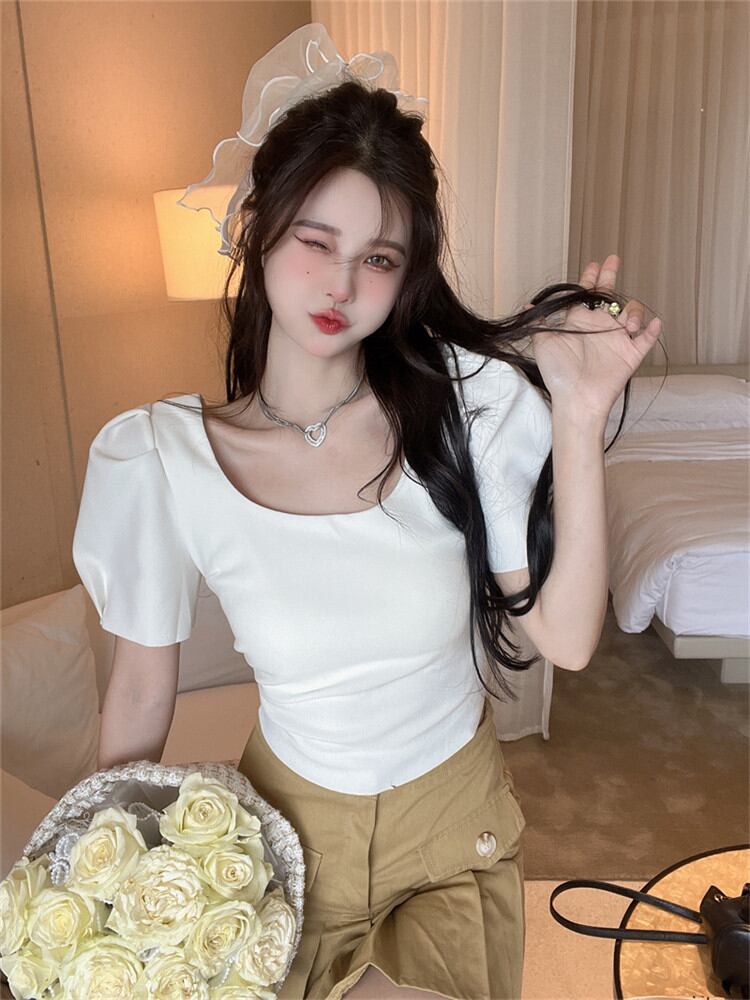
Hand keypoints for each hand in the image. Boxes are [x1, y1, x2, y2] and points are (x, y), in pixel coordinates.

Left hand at [526, 255, 661, 418]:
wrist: (575, 398)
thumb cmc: (558, 373)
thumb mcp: (543, 343)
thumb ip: (538, 322)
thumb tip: (526, 305)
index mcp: (580, 322)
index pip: (587, 295)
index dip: (591, 278)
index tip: (593, 264)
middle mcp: (600, 327)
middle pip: (609, 296)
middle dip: (610, 276)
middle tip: (612, 260)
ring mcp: (617, 340)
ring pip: (632, 314)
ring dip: (632, 311)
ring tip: (626, 322)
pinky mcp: (630, 354)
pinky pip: (647, 339)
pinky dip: (653, 330)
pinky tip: (653, 323)